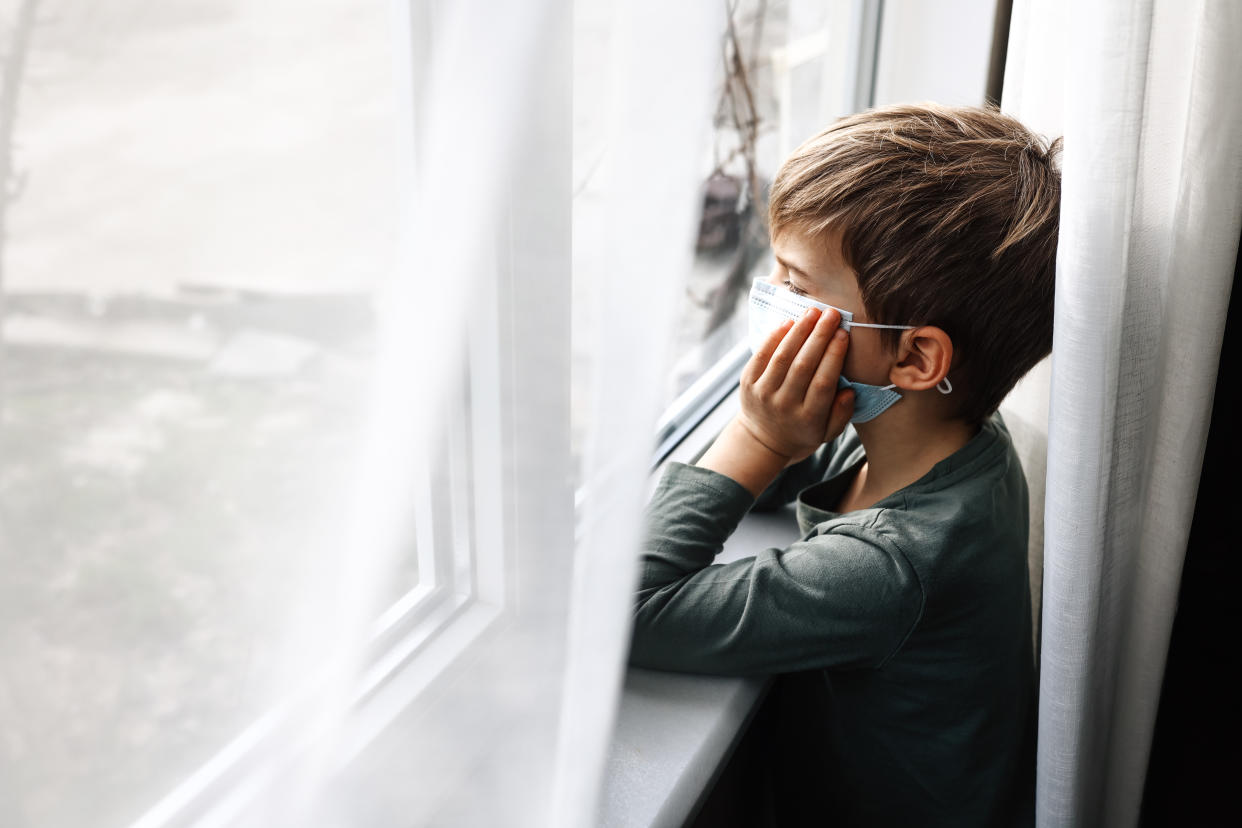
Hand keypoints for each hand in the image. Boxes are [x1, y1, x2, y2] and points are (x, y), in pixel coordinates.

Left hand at [736, 306, 853, 464]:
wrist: (763, 440)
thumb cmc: (803, 430)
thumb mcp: (828, 432)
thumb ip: (842, 414)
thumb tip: (848, 390)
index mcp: (808, 418)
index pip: (823, 382)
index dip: (834, 356)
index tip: (843, 334)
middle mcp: (784, 405)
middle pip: (803, 365)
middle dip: (819, 336)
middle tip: (832, 314)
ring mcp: (763, 394)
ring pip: (783, 357)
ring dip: (799, 331)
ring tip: (813, 311)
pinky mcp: (747, 384)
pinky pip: (761, 355)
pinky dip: (775, 337)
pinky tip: (790, 322)